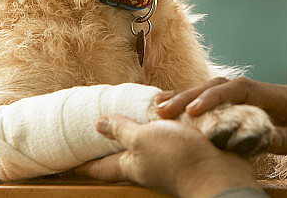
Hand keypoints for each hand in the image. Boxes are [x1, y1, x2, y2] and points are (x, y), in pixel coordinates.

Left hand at [76, 115, 259, 197]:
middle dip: (111, 146)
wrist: (218, 170)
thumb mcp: (142, 139)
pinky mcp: (187, 151)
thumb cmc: (176, 158)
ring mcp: (167, 159)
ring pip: (147, 145)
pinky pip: (169, 137)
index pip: (100, 167)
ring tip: (129, 117)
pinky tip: (168, 115)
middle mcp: (147, 164)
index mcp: (131, 164)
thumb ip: (122, 130)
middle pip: (123, 157)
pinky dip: (165, 126)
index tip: (68, 163)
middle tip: (97, 133)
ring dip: (140, 131)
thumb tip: (97, 124)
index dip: (83, 165)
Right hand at [155, 78, 286, 167]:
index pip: (241, 90)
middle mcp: (271, 93)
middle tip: (162, 108)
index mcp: (284, 96)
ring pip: (222, 94)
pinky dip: (205, 108)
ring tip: (161, 106)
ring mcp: (265, 101)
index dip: (215, 98)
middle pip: (224, 87)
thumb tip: (260, 136)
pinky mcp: (261, 112)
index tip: (192, 111)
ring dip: (192, 99)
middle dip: (192, 96)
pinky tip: (185, 113)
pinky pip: (228, 107)